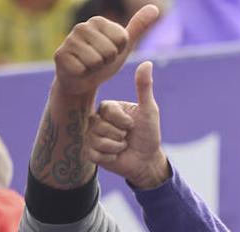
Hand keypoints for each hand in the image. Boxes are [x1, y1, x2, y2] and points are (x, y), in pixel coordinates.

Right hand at [53, 5, 157, 98]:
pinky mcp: (60, 56)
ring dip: (96, 68)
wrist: (83, 79)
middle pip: (110, 50)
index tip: (111, 52)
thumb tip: (155, 8)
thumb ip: (139, 26)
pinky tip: (79, 70)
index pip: (122, 39)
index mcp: (98, 21)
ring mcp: (68, 40)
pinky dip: (84, 74)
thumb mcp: (124, 44)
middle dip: (108, 61)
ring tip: (90, 65)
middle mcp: (81, 26)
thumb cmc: (104, 60)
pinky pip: (83, 69)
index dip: (119, 50)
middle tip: (100, 61)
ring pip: (96, 61)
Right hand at [84, 61, 169, 188]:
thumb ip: (144, 87)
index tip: (132, 125)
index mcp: (107, 108)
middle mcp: (96, 120)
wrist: (147, 160)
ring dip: (116, 146)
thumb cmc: (149, 134)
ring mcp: (91, 136)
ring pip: (97, 140)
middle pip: (100, 125)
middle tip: (127, 137)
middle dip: (120, 135)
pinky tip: (115, 157)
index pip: (107, 109)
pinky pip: (95, 154)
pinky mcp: (90, 153)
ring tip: (122, 146)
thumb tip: (147, 62)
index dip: (123, 120)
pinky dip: (110, 157)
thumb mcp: (149, 110)